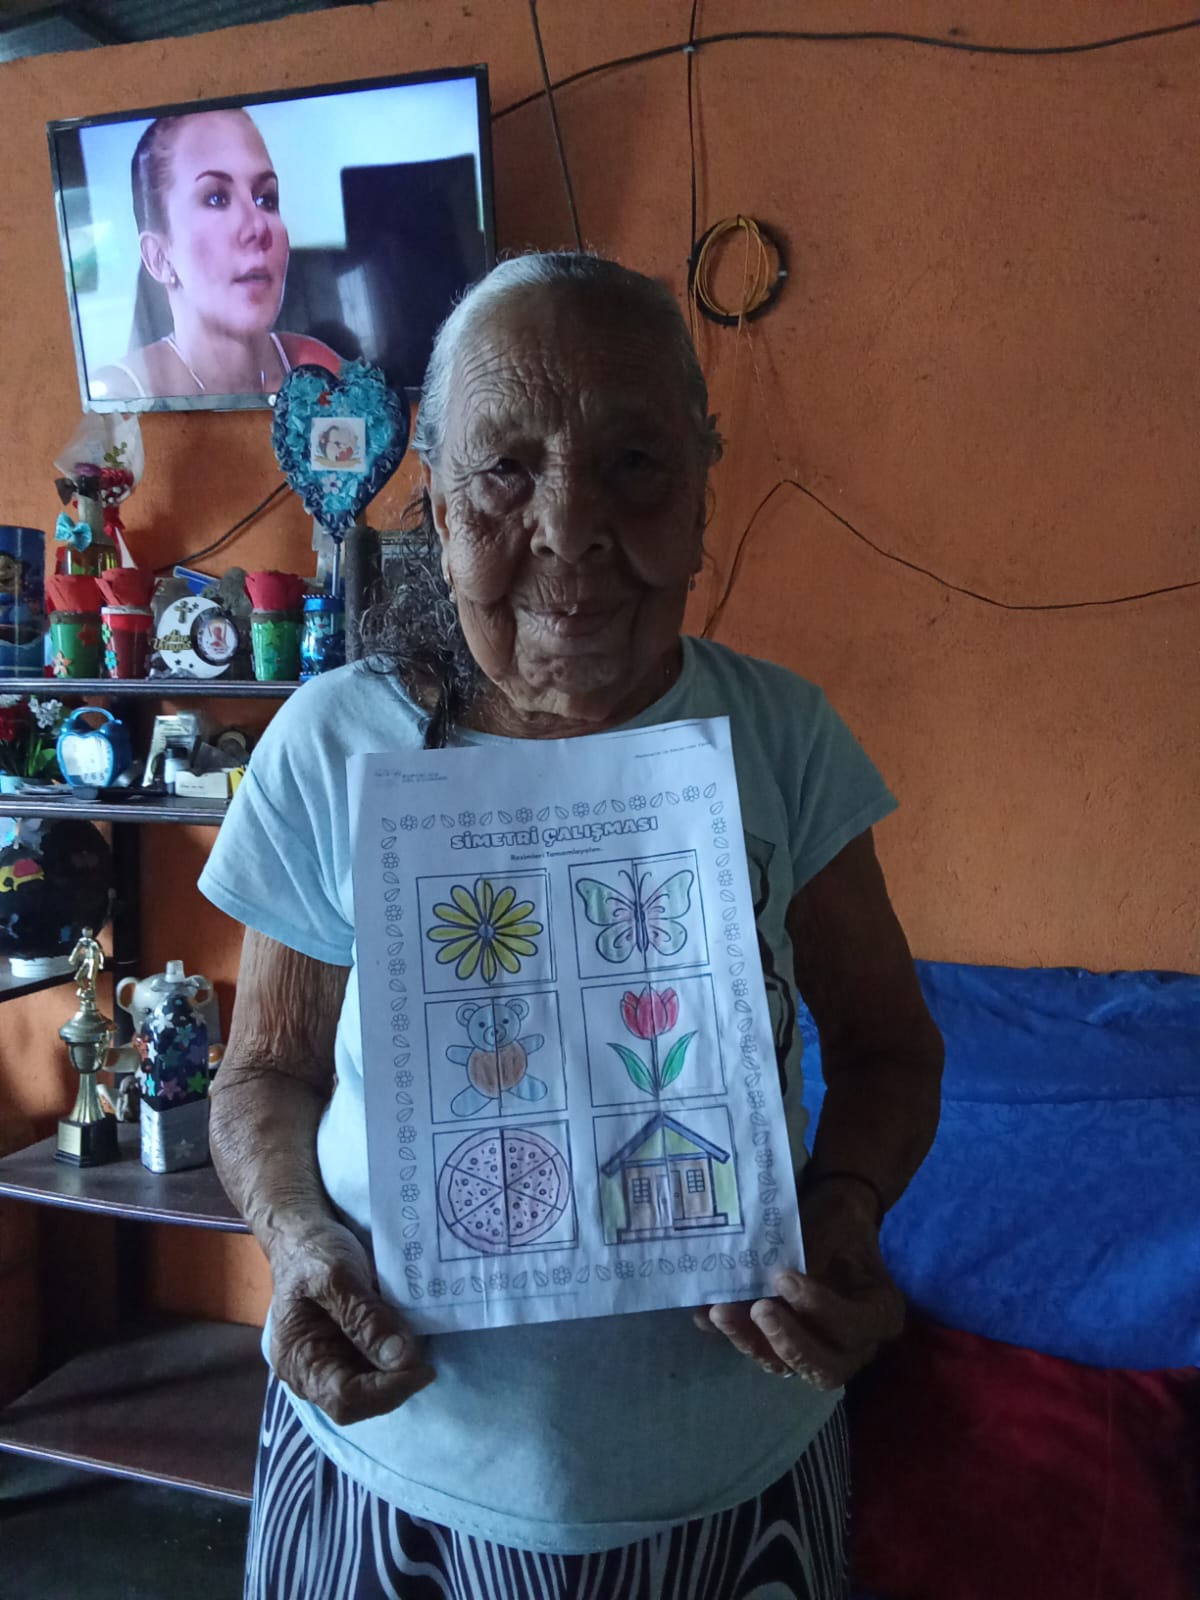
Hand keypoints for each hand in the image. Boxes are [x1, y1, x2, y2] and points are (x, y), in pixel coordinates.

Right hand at [267, 1218, 434, 1423]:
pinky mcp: (351, 1351)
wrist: (306, 1233)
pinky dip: (399, 1356)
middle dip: (397, 1381)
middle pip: (362, 1401)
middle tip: (425, 1352)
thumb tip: (401, 1358)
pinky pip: (379, 1367)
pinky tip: (411, 1336)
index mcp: (298, 1361)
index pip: (345, 1399)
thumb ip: (364, 1317)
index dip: (387, 1390)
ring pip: (375, 1387)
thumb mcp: (335, 1275)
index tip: (422, 1367)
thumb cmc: (312, 1252)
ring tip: (419, 1340)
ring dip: (401, 1370)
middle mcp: (313, 1374)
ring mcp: (333, 1364)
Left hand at [693, 1177, 903, 1386]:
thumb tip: (769, 1278)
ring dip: (752, 1342)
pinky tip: (706, 1314)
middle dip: (789, 1343)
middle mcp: (855, 1346)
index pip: (853, 1328)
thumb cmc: (838, 1223)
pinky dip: (735, 1335)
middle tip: (758, 1309)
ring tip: (721, 1312)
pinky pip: (761, 1352)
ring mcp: (818, 1351)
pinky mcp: (785, 1346)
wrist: (827, 1221)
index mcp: (880, 1314)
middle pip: (825, 1369)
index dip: (818, 1309)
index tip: (784, 1277)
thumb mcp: (833, 1229)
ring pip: (787, 1367)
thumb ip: (810, 1256)